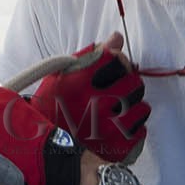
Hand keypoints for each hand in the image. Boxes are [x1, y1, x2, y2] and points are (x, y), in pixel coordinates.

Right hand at [28, 33, 148, 162]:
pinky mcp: (117, 147)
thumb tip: (118, 37)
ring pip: (142, 107)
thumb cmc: (52, 106)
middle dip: (127, 84)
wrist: (42, 147)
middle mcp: (97, 103)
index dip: (116, 62)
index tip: (109, 70)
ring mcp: (108, 127)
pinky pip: (141, 130)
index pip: (117, 59)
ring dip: (132, 107)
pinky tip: (117, 127)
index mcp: (82, 82)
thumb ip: (91, 54)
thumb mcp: (62, 75)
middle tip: (114, 93)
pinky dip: (132, 129)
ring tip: (115, 111)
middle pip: (135, 83)